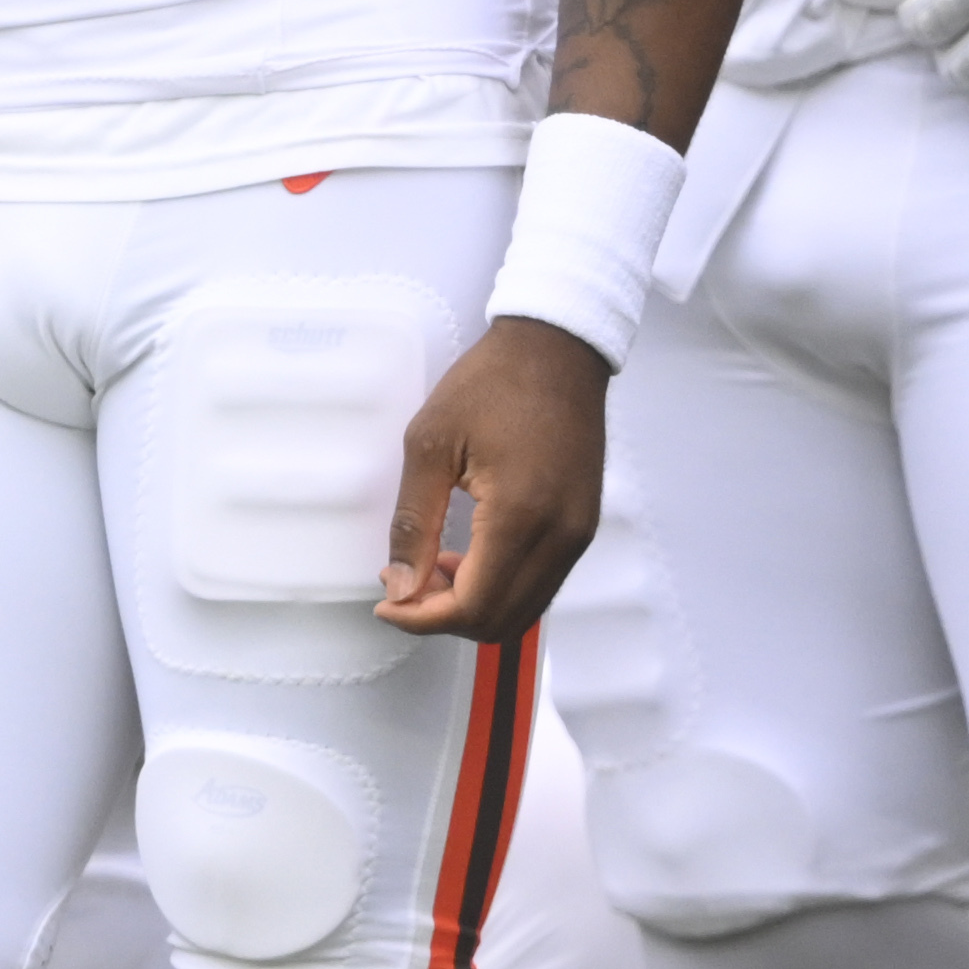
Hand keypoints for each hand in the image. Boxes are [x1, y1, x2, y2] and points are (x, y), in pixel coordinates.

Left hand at [381, 316, 605, 635]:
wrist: (557, 348)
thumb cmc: (490, 383)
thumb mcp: (429, 445)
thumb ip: (412, 524)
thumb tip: (399, 589)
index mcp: (520, 515)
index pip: (473, 605)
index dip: (422, 619)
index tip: (386, 603)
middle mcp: (560, 536)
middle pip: (501, 620)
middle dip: (445, 617)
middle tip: (404, 584)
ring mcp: (578, 534)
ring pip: (524, 609)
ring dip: (474, 604)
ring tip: (432, 566)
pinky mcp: (582, 526)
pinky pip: (541, 582)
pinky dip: (500, 586)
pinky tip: (469, 555)